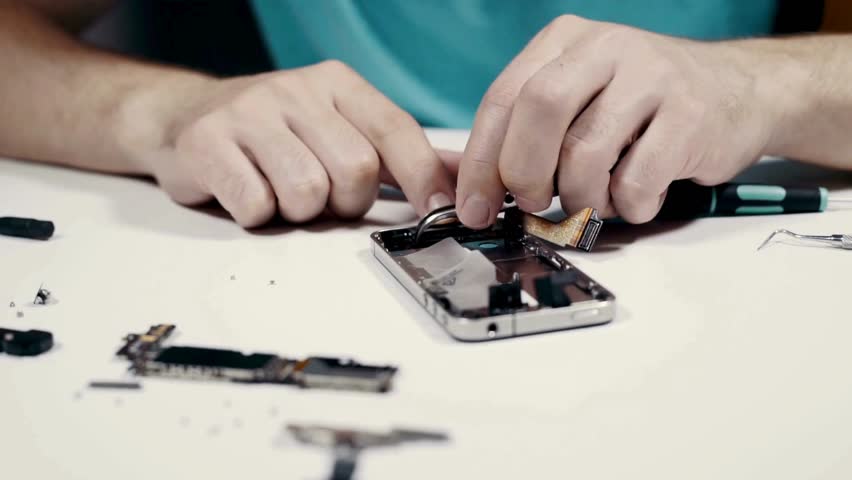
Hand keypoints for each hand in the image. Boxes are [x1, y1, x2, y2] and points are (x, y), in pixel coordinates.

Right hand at [143, 61, 454, 226]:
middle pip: (355, 169)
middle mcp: (295, 89)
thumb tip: (459, 177)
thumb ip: (398, 153)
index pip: (395, 129)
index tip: (438, 212)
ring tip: (283, 193)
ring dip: (301, 212)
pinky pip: (256, 205)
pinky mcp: (207, 143)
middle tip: (324, 197)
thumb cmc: (274, 131)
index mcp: (337, 83)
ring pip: (307, 191)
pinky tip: (250, 194)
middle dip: (347, 201)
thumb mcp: (340, 127)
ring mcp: (248, 113)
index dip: (423, 177)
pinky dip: (259, 215)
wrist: (184, 116)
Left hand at [456, 15, 776, 225]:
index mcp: (564, 41)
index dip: (481, 163)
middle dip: (525, 174)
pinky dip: (628, 206)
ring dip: (582, 198)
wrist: (740, 91)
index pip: (502, 99)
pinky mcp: (690, 113)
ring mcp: (651, 76)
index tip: (474, 208)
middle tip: (536, 203)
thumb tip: (478, 193)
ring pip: (585, 154)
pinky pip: (636, 181)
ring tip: (598, 199)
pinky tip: (637, 197)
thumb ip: (529, 133)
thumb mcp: (580, 99)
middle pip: (538, 112)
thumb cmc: (644, 107)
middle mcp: (605, 47)